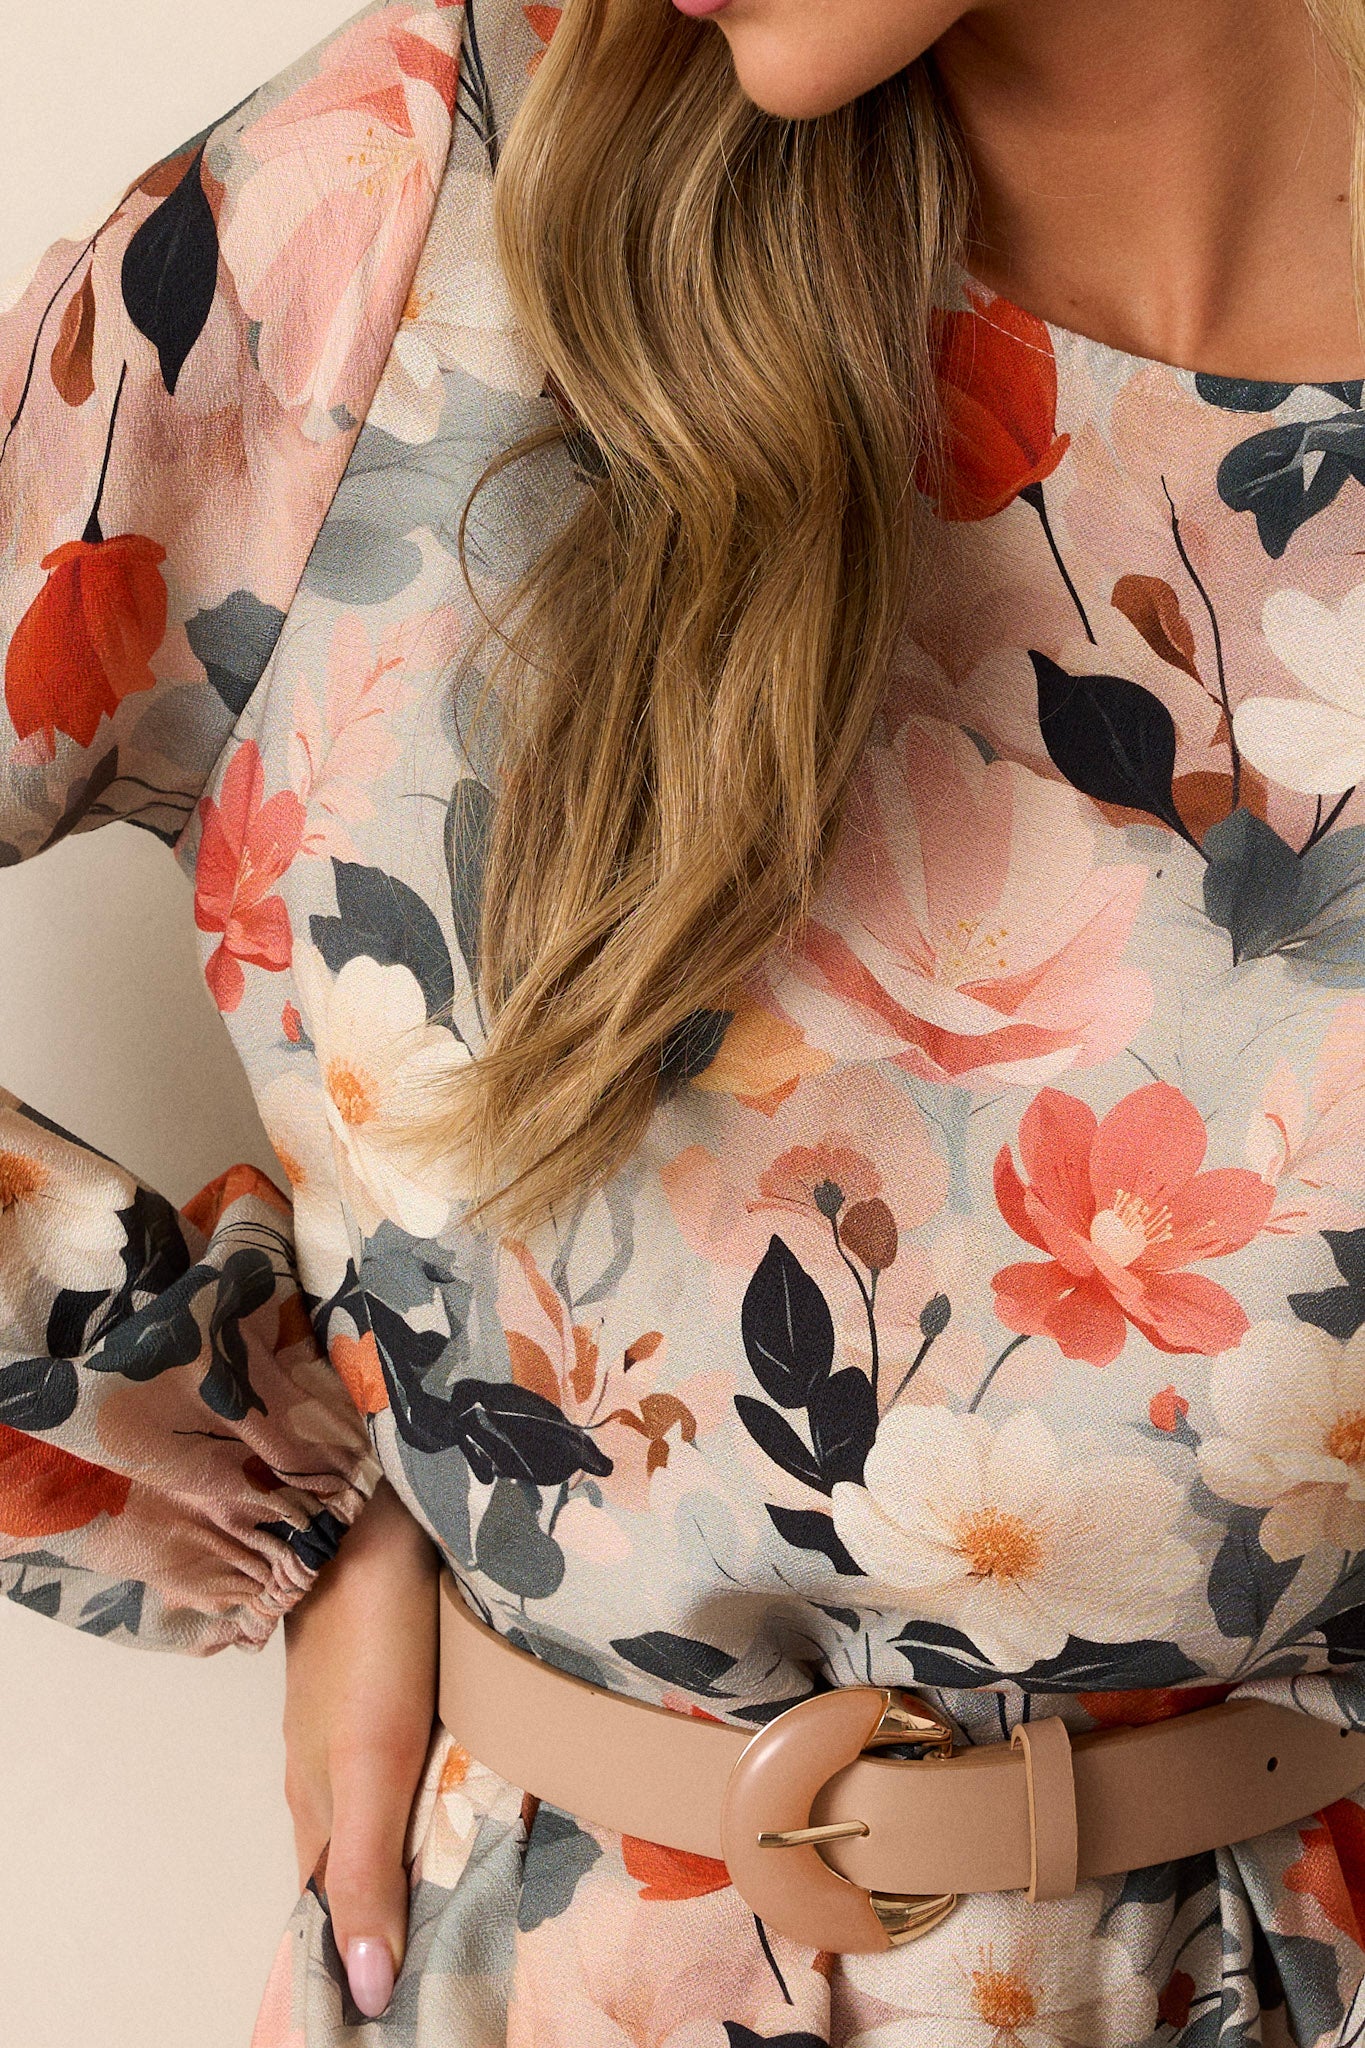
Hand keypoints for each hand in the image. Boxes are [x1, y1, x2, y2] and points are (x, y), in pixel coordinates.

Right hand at [282, 1477, 439, 2018]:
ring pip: (389, 1799)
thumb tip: (365, 1990)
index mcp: (319, 1797)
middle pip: (361, 1855)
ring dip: (423, 1839)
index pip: (332, 1904)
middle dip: (396, 1905)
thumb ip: (370, 1867)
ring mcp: (357, 1711)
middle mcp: (329, 1761)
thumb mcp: (373, 1761)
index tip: (398, 2002)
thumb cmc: (374, 1638)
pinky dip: (441, 1780)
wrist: (368, 1516)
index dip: (358, 1952)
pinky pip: (415, 1748)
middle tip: (454, 1948)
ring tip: (476, 1879)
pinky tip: (477, 1778)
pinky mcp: (390, 1671)